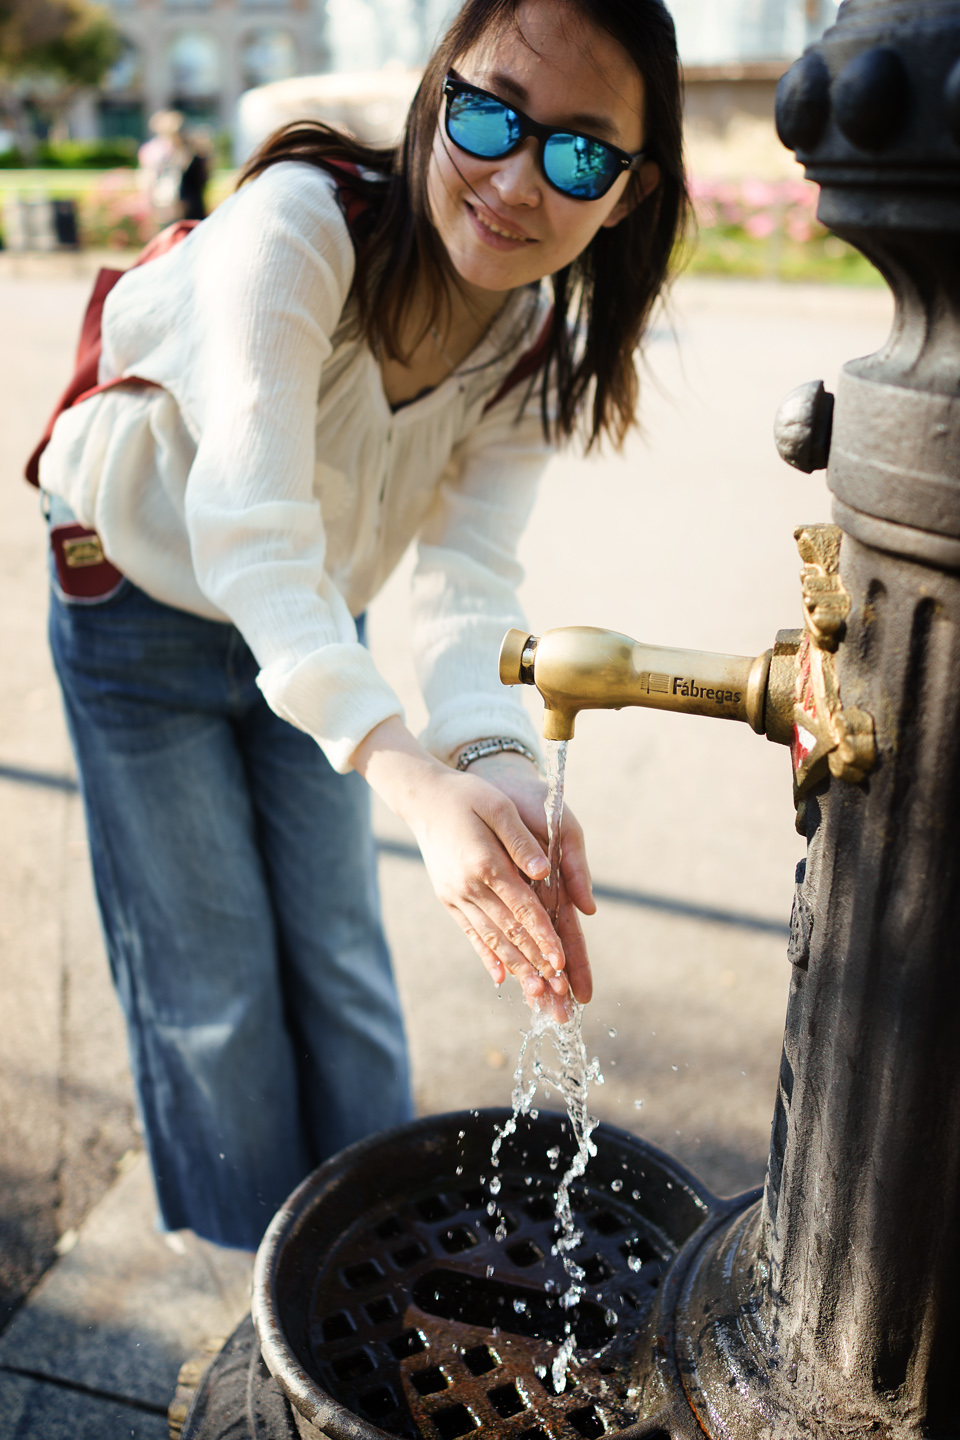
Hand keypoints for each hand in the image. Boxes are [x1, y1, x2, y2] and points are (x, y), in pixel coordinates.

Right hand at [351, 721, 595, 1010]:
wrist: (423, 798)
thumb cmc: (468, 796)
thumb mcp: (498, 807)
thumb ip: (521, 841)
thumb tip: (545, 870)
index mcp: (485, 863)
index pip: (522, 907)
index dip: (544, 935)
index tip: (563, 961)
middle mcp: (468, 886)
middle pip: (508, 931)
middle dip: (535, 963)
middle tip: (557, 992)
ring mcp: (455, 895)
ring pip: (491, 939)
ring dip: (516, 967)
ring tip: (538, 994)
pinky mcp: (448, 899)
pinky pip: (471, 934)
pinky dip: (488, 956)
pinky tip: (502, 978)